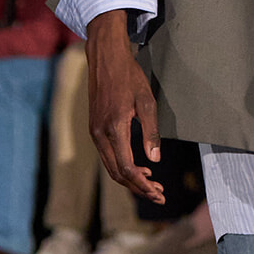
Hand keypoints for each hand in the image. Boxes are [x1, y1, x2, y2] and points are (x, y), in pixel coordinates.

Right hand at [86, 10, 164, 202]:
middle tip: (159, 195)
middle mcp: (100, 134)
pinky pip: (108, 156)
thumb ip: (151, 132)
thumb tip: (154, 160)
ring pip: (111, 167)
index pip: (127, 168)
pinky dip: (122, 166)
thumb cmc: (129, 76)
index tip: (159, 192)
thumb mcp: (147, 101)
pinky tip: (140, 167)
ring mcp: (94, 132)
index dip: (143, 184)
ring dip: (131, 179)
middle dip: (139, 188)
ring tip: (153, 184)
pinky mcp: (94, 128)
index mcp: (114, 128)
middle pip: (117, 173)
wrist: (105, 58)